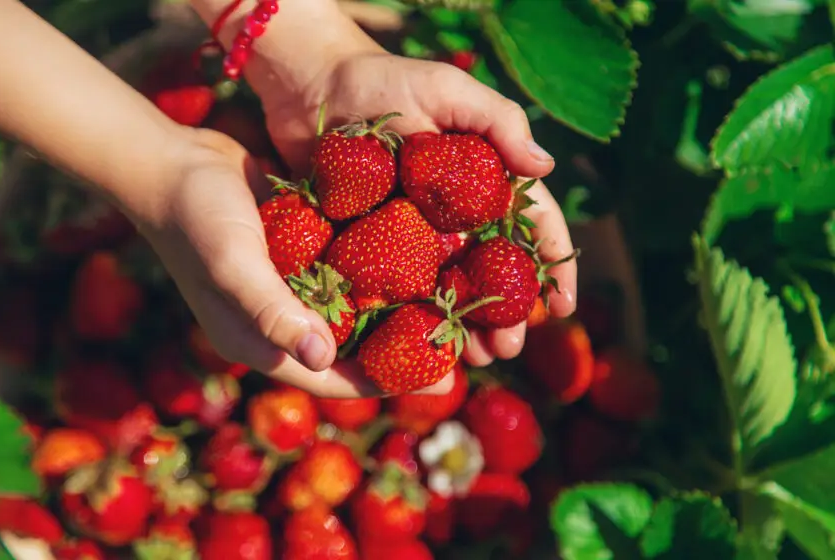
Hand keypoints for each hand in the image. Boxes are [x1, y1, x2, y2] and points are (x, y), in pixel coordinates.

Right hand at [137, 128, 452, 396]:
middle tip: (459, 345)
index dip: (389, 382)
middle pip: (353, 350)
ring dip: (397, 311)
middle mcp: (281, 322)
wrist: (172, 161)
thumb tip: (325, 358)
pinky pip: (347, 273)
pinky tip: (424, 259)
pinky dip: (380, 273)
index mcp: (262, 342)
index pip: (335, 379)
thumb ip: (273, 312)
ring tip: (451, 304)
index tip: (442, 377)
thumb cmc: (197, 217)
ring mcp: (291, 288)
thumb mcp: (233, 264)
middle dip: (404, 350)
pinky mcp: (301, 254)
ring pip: (355, 312)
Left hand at [255, 53, 577, 366]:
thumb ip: (498, 122)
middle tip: (507, 349)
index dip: (552, 265)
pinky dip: (414, 319)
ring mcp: (414, 232)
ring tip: (475, 360)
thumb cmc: (381, 80)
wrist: (309, 87)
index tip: (562, 306)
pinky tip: (421, 346)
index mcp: (482, 179)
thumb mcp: (446, 91)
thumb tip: (546, 166)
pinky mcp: (372, 244)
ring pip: (451, 289)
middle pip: (492, 271)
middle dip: (507, 313)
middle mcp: (454, 212)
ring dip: (467, 327)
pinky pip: (401, 288)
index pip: (531, 225)